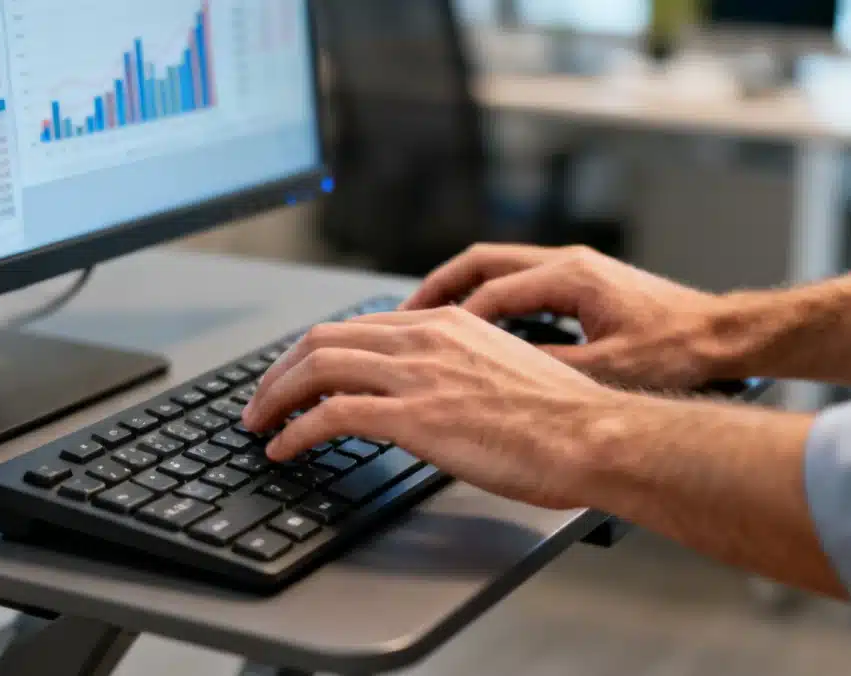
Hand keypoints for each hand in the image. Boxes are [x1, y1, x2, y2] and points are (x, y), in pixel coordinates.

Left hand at [241, 307, 627, 509]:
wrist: (592, 435)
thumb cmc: (559, 416)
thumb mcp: (500, 369)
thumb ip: (453, 368)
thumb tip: (422, 392)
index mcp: (444, 323)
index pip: (356, 327)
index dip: (313, 352)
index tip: (293, 376)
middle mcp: (424, 338)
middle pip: (323, 340)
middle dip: (279, 371)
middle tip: (259, 400)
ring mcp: (416, 375)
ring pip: (317, 368)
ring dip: (276, 397)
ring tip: (258, 424)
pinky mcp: (414, 415)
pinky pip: (332, 415)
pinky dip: (296, 430)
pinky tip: (284, 448)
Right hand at [401, 244, 727, 389]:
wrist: (725, 336)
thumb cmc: (678, 351)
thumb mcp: (608, 370)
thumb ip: (549, 369)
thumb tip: (499, 376)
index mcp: (570, 276)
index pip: (491, 293)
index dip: (452, 322)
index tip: (424, 346)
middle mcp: (567, 262)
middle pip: (481, 263)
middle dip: (437, 289)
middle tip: (404, 318)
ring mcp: (575, 267)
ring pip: (496, 267)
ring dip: (459, 290)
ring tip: (427, 320)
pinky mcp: (582, 281)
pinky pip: (517, 280)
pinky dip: (487, 297)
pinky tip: (474, 325)